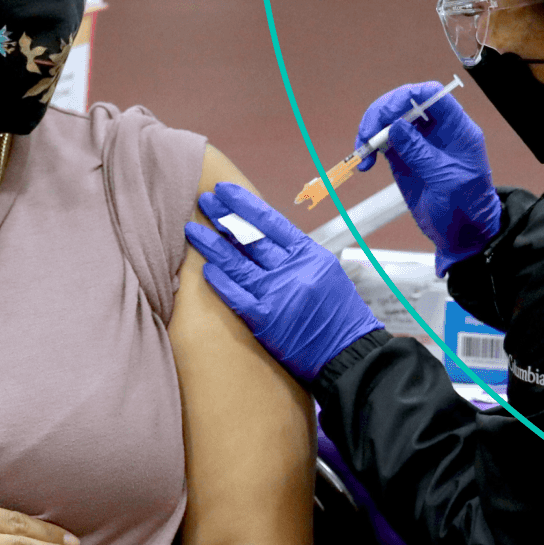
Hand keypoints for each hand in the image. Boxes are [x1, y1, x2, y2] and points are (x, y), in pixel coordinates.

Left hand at [185, 182, 385, 382]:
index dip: (244, 203)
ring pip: (237, 263)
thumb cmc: (339, 313)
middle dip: (224, 217)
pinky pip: (237, 296)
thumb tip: (262, 236)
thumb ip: (296, 254)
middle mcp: (293, 270)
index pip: (271, 221)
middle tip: (204, 201)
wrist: (350, 353)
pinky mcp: (267, 321)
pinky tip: (205, 269)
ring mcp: (279, 294)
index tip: (224, 191)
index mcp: (309, 254)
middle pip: (251, 237)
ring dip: (212, 245)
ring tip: (193, 230)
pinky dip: (220, 282)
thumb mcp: (325, 272)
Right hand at [357, 82, 501, 274]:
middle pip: (405, 103)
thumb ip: (421, 152)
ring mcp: (418, 143)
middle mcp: (436, 131)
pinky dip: (368, 149)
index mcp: (456, 129)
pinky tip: (364, 163)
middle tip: (368, 134)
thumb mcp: (446, 180)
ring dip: (371, 131)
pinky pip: (381, 143)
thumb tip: (395, 126)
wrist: (462, 235)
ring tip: (363, 152)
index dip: (407, 97)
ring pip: (389, 120)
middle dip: (382, 113)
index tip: (388, 114)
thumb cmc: (466, 208)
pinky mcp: (403, 158)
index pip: (431, 95)